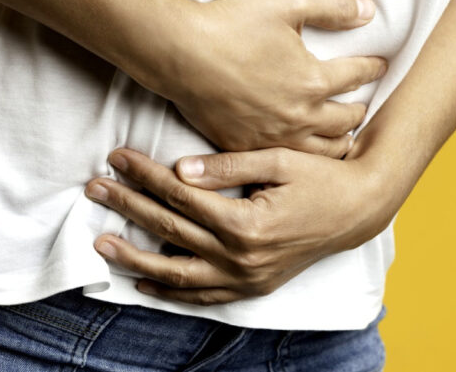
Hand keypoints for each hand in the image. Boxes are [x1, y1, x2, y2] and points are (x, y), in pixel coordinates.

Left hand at [84, 148, 399, 304]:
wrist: (360, 210)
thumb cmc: (321, 178)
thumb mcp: (278, 160)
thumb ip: (227, 167)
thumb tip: (179, 169)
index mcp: (246, 223)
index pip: (180, 195)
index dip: (144, 175)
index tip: (117, 157)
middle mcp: (242, 258)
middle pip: (170, 230)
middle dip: (128, 207)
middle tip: (95, 189)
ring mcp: (248, 278)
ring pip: (178, 274)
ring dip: (136, 260)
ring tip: (103, 243)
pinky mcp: (254, 286)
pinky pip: (205, 296)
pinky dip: (173, 292)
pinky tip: (145, 284)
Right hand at [131, 0, 386, 157]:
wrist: (180, 54)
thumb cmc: (230, 27)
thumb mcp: (287, 4)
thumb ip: (333, 8)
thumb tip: (368, 10)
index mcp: (313, 81)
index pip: (357, 76)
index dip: (371, 67)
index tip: (379, 65)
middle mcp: (298, 116)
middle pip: (345, 121)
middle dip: (358, 111)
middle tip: (362, 107)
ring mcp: (270, 137)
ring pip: (319, 151)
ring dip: (337, 142)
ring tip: (341, 137)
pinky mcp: (244, 146)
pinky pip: (281, 161)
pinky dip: (299, 158)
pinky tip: (300, 154)